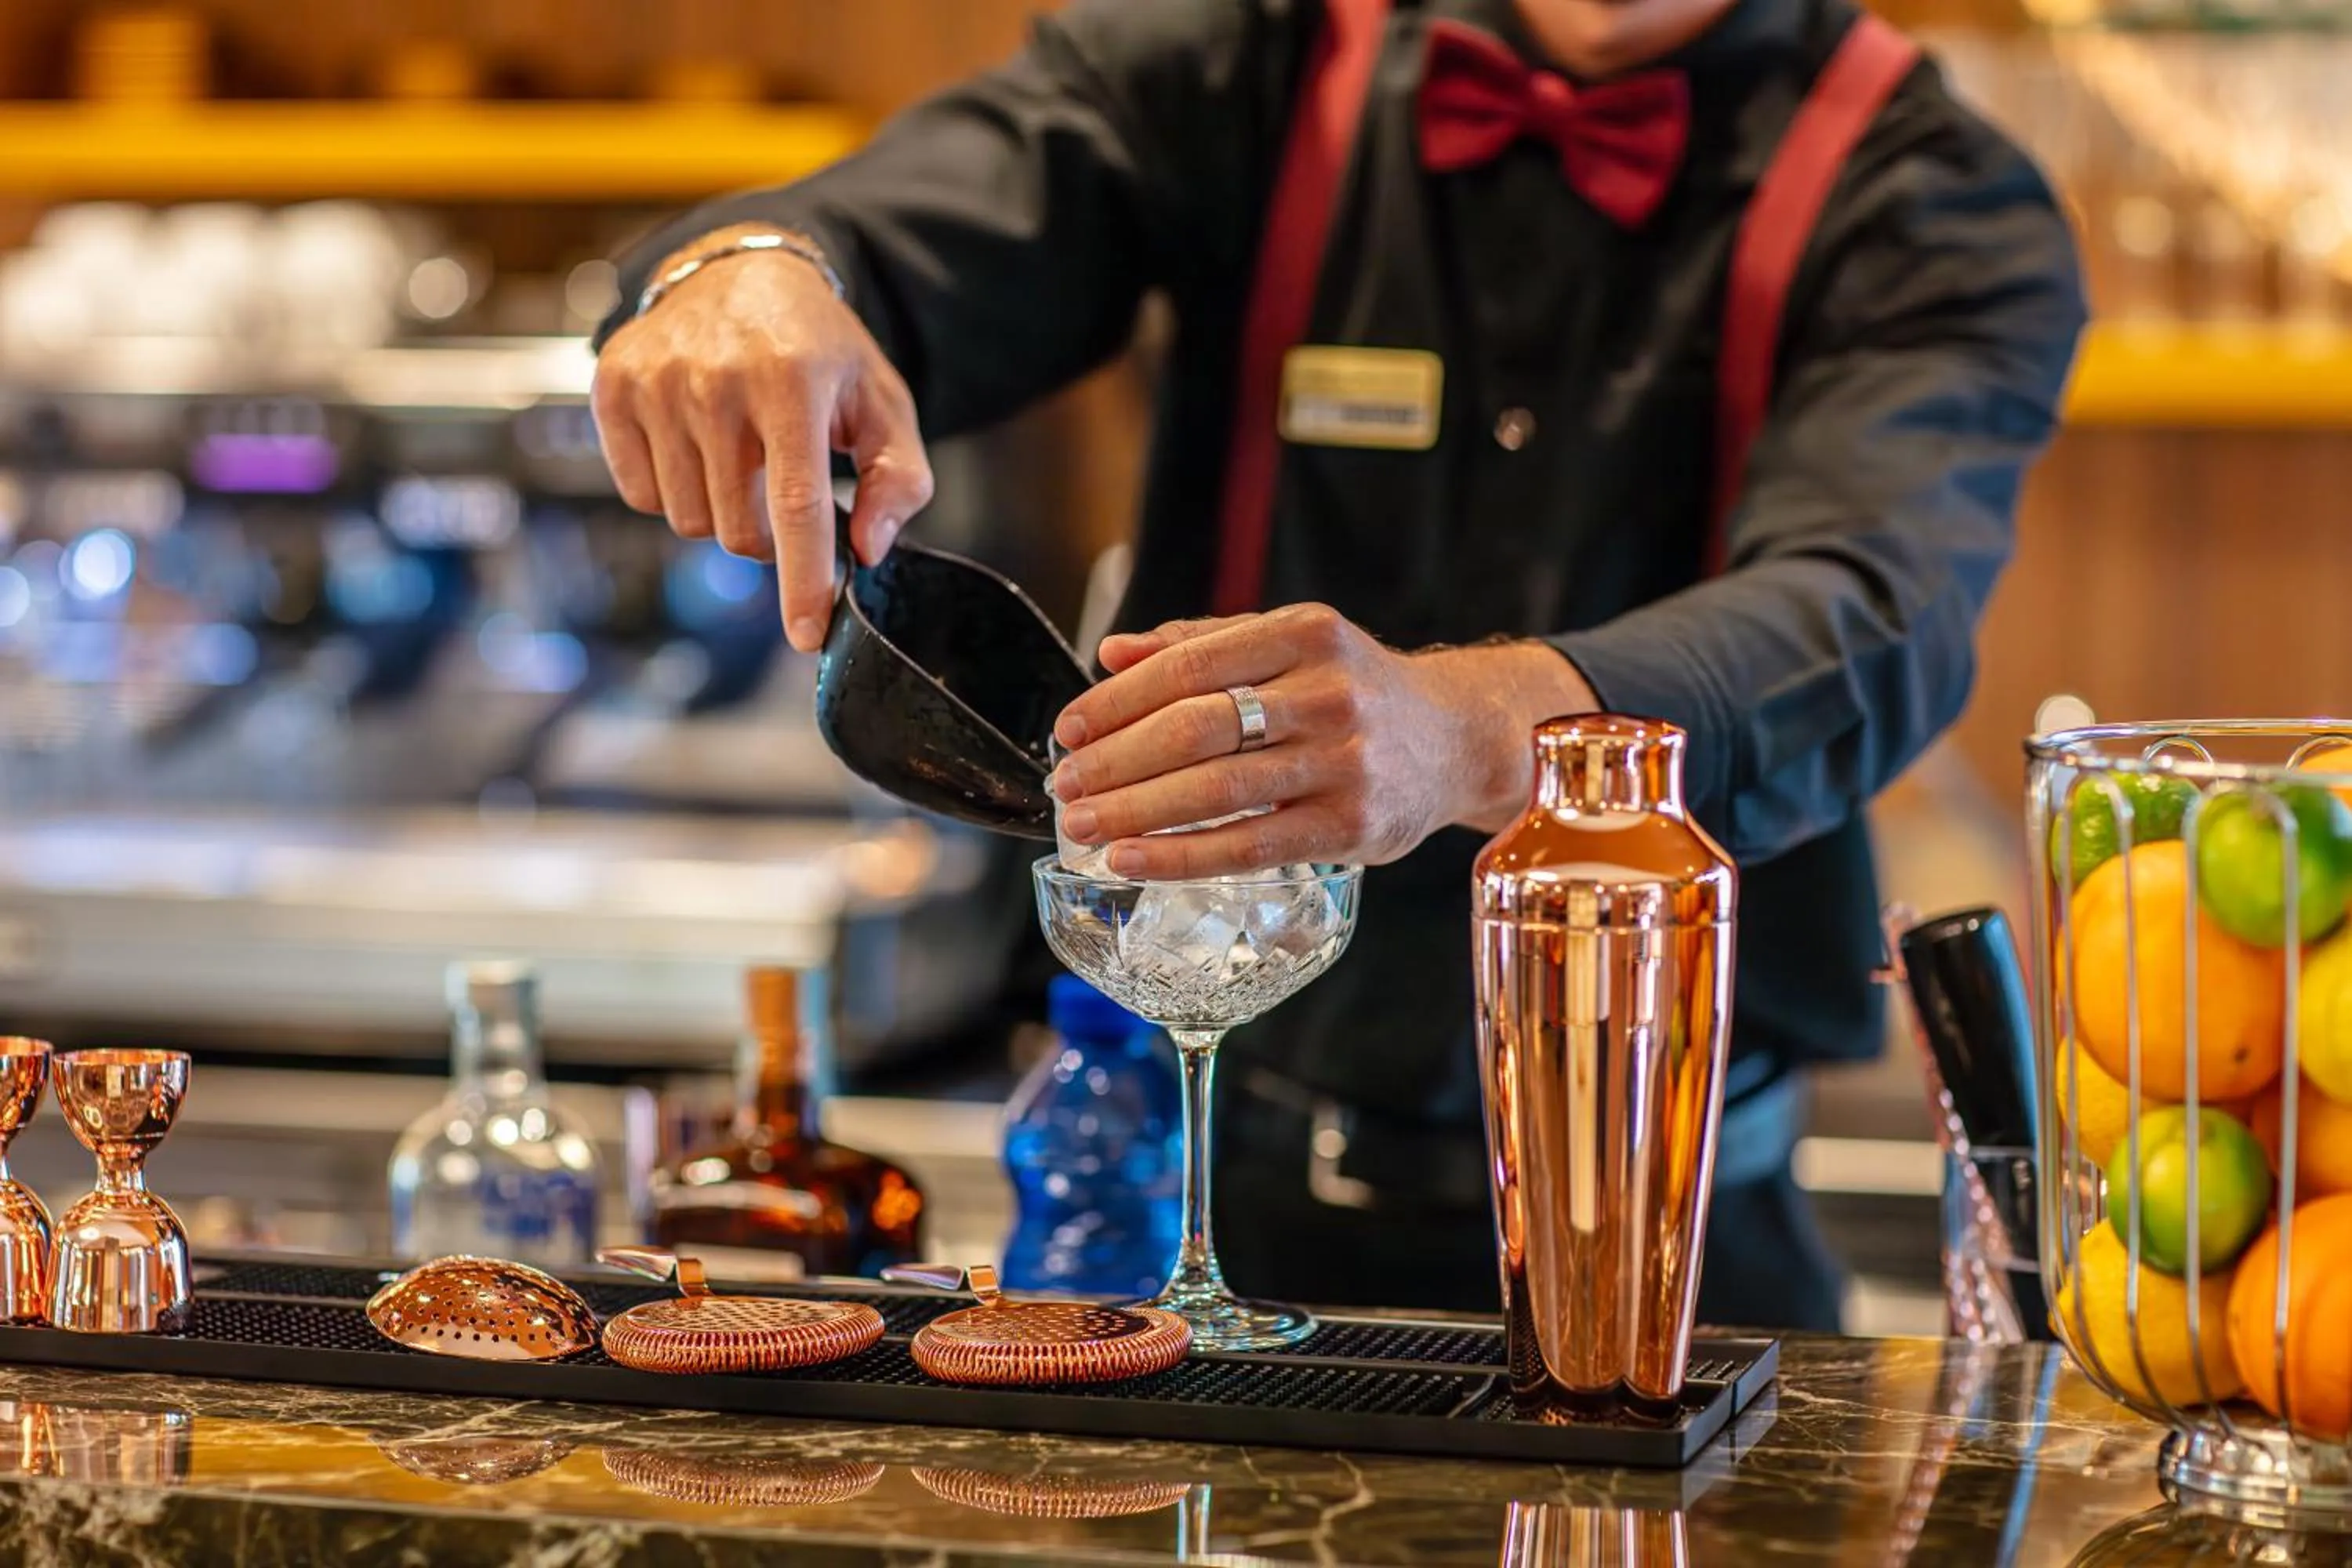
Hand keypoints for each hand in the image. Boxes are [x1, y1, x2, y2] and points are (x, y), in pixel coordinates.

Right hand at [591, 232, 932, 651]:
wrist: (738, 273)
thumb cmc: (820, 352)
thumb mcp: (882, 404)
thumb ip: (897, 482)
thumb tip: (868, 549)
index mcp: (792, 380)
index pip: (795, 506)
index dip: (803, 581)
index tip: (807, 635)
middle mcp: (716, 378)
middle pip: (738, 530)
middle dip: (767, 532)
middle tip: (780, 482)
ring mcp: (657, 382)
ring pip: (687, 520)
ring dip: (720, 509)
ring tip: (740, 454)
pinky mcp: (613, 388)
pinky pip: (641, 495)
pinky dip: (673, 488)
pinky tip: (695, 443)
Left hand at [1049, 604, 1597, 878]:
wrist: (1457, 739)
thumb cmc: (1354, 690)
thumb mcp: (1290, 644)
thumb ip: (1201, 644)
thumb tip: (1111, 654)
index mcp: (1306, 634)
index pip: (1189, 665)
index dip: (1118, 701)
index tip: (1069, 729)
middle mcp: (1329, 693)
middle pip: (1196, 728)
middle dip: (1116, 761)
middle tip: (1064, 785)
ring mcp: (1344, 763)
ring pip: (1216, 790)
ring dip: (1134, 812)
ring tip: (1081, 825)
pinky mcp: (1351, 827)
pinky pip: (1249, 847)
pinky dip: (1180, 857)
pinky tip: (1130, 859)